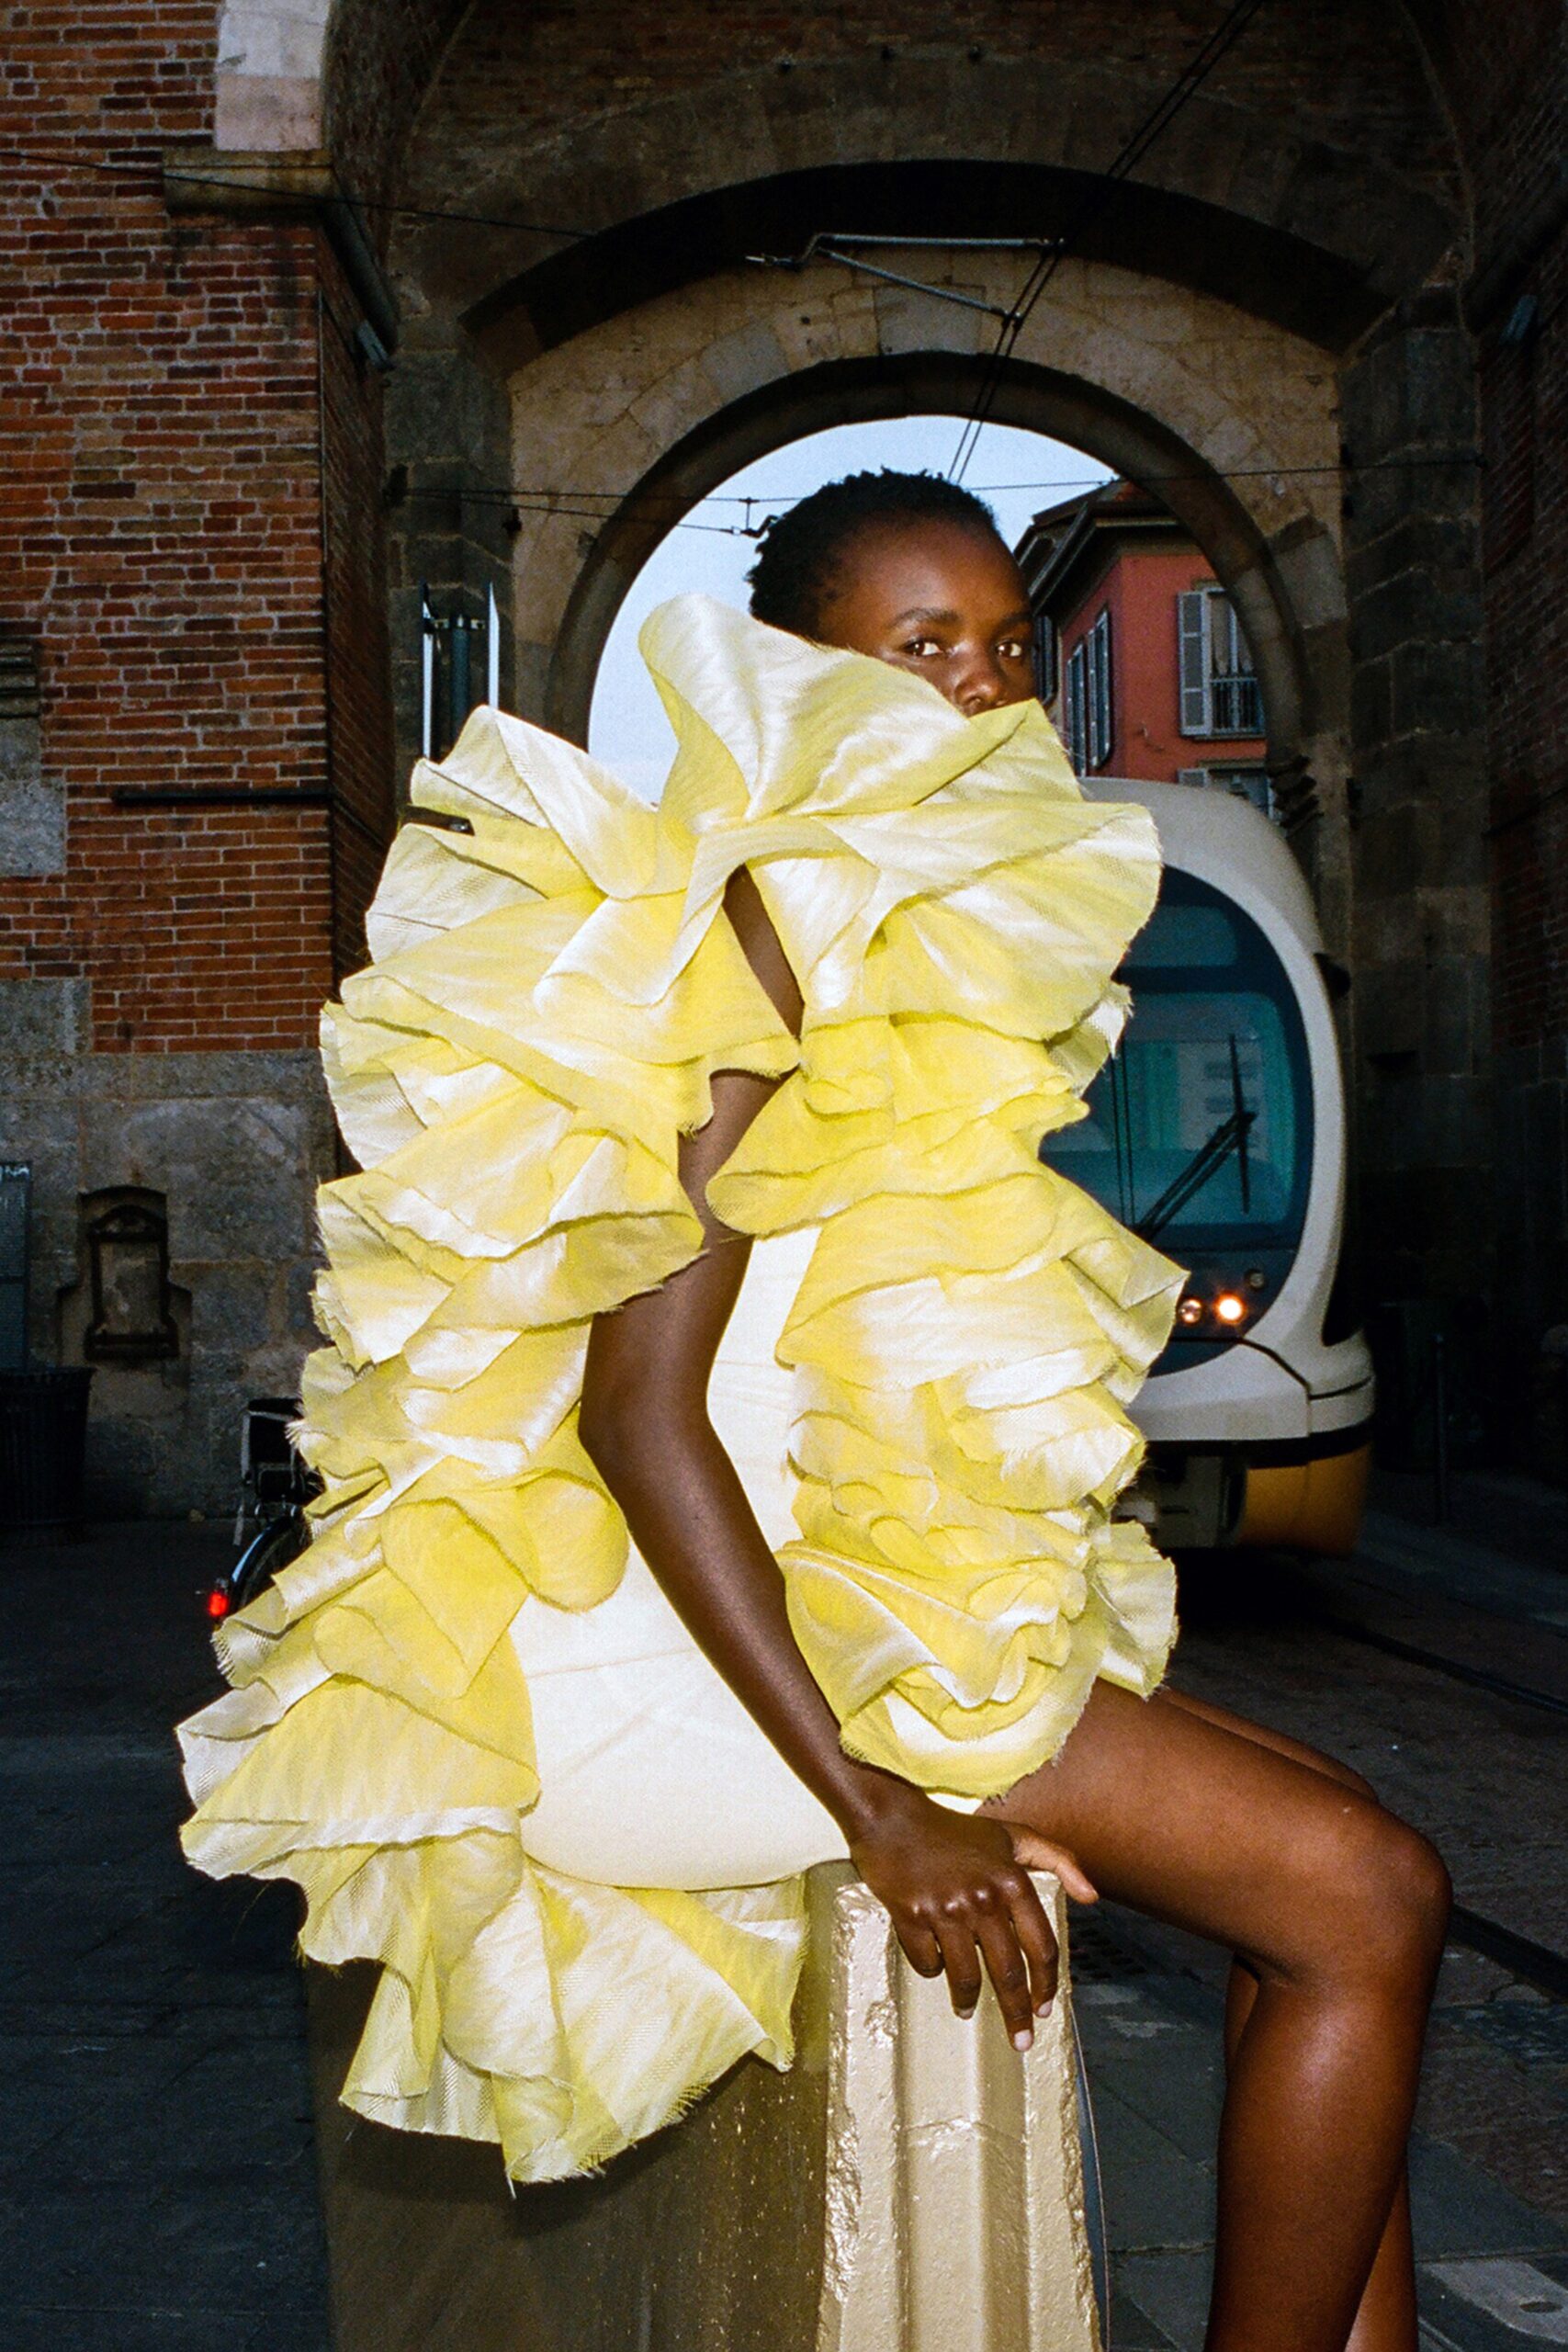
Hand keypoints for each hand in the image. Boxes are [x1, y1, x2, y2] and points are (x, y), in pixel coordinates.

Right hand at [847, 1792, 1096, 2050]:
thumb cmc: (954, 1830)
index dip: (1046, 1985)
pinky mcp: (911, 1916)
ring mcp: (946, 1909)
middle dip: (1017, 2014)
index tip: (1044, 2009)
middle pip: (1008, 1973)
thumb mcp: (1012, 1835)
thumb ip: (1057, 1859)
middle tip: (1020, 2040)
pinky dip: (931, 1970)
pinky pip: (927, 1962)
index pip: (1041, 1947)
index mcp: (1012, 1882)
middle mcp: (983, 1899)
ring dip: (967, 2001)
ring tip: (965, 2010)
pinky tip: (934, 1965)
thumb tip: (1092, 1897)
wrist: (891, 1817)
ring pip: (965, 1976)